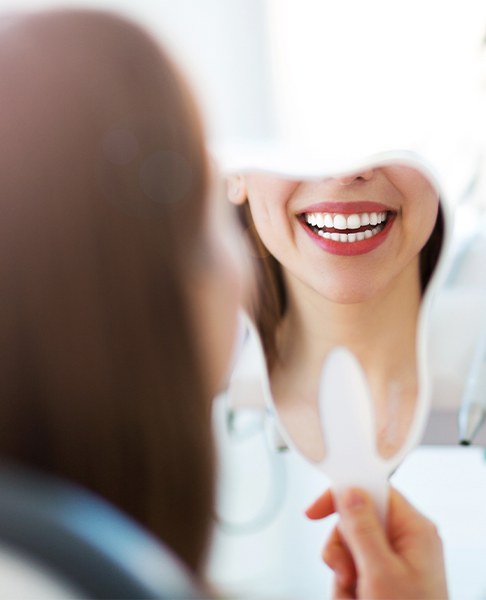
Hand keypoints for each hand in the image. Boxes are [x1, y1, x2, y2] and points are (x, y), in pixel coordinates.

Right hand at [305, 486, 447, 598]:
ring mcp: (395, 561)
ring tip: (355, 596)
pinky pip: (351, 570)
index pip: (374, 491)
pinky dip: (347, 588)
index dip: (344, 494)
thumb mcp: (381, 573)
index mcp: (414, 529)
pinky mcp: (384, 579)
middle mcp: (405, 541)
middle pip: (355, 521)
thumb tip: (349, 492)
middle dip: (342, 549)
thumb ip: (362, 529)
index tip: (316, 510)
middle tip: (347, 572)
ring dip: (342, 574)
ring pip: (349, 549)